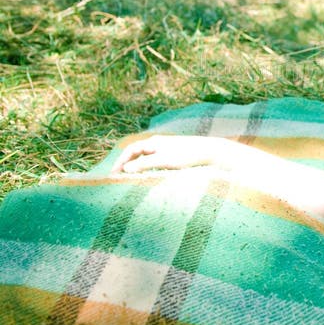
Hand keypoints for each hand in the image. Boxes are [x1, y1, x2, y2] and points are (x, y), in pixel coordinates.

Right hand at [112, 135, 239, 173]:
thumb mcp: (164, 161)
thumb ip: (144, 165)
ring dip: (136, 169)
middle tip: (116, 179)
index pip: (131, 150)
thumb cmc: (188, 155)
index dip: (120, 162)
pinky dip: (147, 171)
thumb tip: (125, 170)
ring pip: (145, 160)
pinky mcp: (174, 159)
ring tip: (129, 182)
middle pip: (136, 155)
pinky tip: (148, 181)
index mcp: (154, 142)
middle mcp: (158, 145)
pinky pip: (154, 164)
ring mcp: (166, 151)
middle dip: (125, 166)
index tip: (112, 175)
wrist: (211, 152)